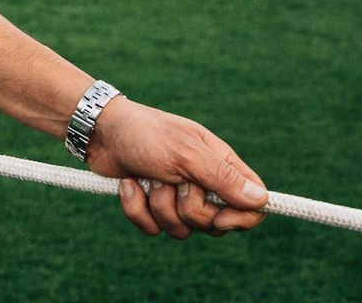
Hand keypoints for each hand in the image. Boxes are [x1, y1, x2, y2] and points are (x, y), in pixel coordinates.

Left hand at [83, 97, 267, 238]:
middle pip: (214, 224)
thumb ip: (222, 178)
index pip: (251, 203)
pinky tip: (128, 185)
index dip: (241, 218)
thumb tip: (261, 200)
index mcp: (219, 165)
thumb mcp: (186, 154)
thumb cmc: (145, 133)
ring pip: (182, 230)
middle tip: (173, 182)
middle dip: (189, 208)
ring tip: (148, 177)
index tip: (221, 219)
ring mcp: (176, 196)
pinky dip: (137, 209)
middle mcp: (202, 184)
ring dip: (159, 206)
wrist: (99, 131)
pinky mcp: (151, 205)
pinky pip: (153, 229)